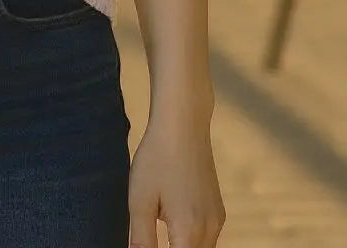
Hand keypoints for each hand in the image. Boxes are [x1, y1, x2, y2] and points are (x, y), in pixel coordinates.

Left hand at [128, 115, 225, 246]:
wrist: (183, 124)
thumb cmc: (157, 158)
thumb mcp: (140, 200)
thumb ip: (141, 239)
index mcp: (188, 233)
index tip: (147, 243)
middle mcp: (210, 231)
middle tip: (152, 236)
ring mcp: (218, 220)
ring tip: (160, 232)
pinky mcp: (219, 210)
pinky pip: (207, 238)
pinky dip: (191, 241)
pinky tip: (173, 224)